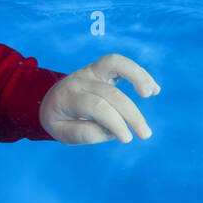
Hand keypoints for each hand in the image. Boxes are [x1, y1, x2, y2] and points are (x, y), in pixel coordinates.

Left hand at [38, 53, 158, 144]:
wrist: (48, 100)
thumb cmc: (58, 119)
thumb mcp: (61, 133)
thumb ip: (84, 133)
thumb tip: (111, 131)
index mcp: (67, 97)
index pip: (95, 106)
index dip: (114, 122)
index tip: (127, 138)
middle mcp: (79, 80)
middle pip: (110, 93)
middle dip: (131, 114)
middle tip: (145, 134)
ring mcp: (90, 71)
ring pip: (114, 63)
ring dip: (137, 76)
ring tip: (152, 93)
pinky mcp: (100, 69)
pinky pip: (120, 63)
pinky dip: (138, 72)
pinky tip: (154, 89)